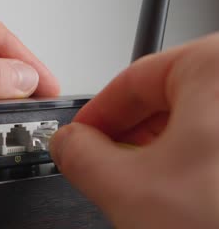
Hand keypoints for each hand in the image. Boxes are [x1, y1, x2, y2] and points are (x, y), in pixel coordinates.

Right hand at [50, 33, 218, 227]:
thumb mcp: (132, 191)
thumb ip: (80, 157)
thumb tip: (69, 144)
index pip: (133, 80)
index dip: (97, 115)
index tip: (81, 138)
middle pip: (168, 99)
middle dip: (132, 139)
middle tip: (111, 168)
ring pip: (200, 121)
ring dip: (167, 154)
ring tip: (155, 189)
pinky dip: (202, 162)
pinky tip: (195, 192)